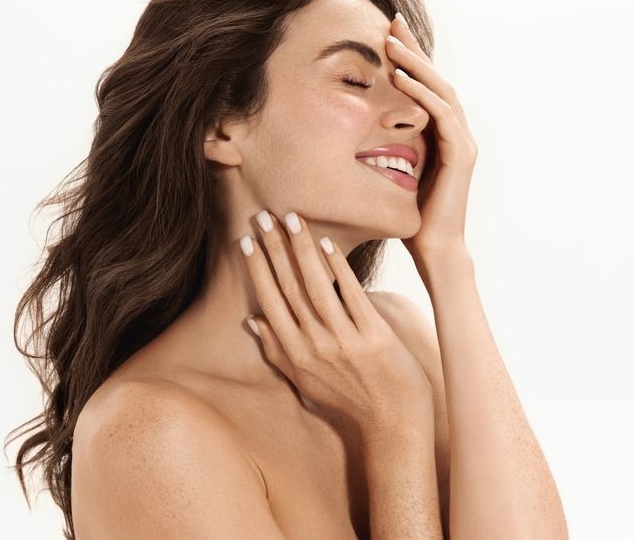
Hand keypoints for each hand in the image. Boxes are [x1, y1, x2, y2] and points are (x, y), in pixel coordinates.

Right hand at [240, 210, 432, 436]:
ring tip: (292, 219)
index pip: (269, 301)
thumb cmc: (347, 400)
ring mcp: (344, 340)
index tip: (246, 241)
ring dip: (302, 249)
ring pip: (316, 286)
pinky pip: (351, 295)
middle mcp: (314, 345)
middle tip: (263, 218)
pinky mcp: (373, 336)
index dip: (256, 269)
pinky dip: (338, 269)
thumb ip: (276, 350)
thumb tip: (251, 320)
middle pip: (289, 287)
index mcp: (295, 353)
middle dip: (274, 249)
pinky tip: (327, 245)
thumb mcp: (304, 381)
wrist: (393, 421)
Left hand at [386, 13, 477, 258]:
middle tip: (391, 21)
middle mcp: (456, 131)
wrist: (433, 247)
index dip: (408, 57)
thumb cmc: (408, 215)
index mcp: (440, 132)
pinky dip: (422, 95)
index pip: (424, 85)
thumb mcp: (391, 171)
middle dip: (412, 49)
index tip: (386, 31)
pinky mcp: (461, 154)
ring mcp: (462, 141)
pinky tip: (402, 80)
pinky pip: (442, 115)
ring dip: (415, 64)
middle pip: (434, 78)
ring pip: (440, 90)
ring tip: (392, 43)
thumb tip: (350, 131)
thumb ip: (384, 146)